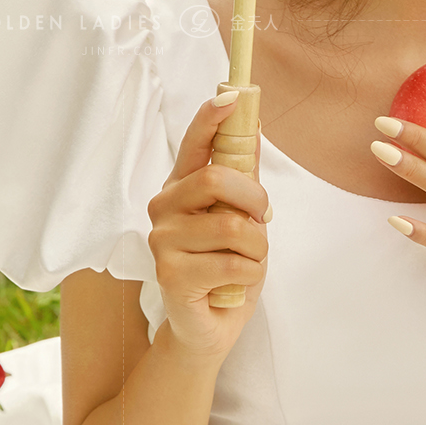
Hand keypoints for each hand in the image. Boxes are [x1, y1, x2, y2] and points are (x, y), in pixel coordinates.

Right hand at [148, 92, 269, 358]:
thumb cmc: (225, 269)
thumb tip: (252, 128)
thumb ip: (242, 180)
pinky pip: (231, 263)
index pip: (193, 145)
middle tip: (263, 222)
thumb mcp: (241, 219)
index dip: (210, 119)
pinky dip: (250, 273)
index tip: (229, 97)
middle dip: (255, 200)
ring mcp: (162, 242)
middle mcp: (163, 209)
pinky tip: (238, 282)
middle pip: (215, 179)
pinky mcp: (170, 275)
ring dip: (257, 245)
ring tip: (250, 260)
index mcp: (180, 188)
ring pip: (230, 225)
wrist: (209, 327)